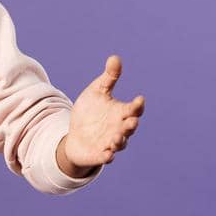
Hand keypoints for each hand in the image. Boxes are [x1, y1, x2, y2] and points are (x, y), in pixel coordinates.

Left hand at [62, 54, 145, 169]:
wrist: (75, 134)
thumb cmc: (90, 112)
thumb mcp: (97, 92)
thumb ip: (109, 78)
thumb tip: (115, 57)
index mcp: (121, 113)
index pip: (134, 109)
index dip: (137, 105)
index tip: (139, 99)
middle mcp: (119, 129)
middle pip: (129, 128)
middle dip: (131, 125)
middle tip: (131, 121)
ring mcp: (111, 142)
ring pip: (120, 143)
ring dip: (120, 141)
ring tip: (117, 138)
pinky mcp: (100, 154)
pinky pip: (106, 157)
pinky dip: (108, 156)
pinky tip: (107, 155)